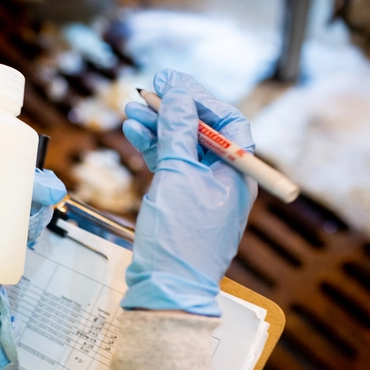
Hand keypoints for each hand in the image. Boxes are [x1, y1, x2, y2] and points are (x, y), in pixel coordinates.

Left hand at [0, 162, 65, 322]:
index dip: (21, 165)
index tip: (34, 170)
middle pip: (15, 195)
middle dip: (39, 194)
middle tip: (41, 198)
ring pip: (18, 224)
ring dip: (35, 220)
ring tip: (32, 221)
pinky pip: (7, 255)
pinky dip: (22, 249)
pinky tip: (26, 245)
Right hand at [120, 69, 256, 315]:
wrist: (167, 287)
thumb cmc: (181, 237)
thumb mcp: (178, 175)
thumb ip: (178, 131)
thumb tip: (179, 93)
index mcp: (238, 173)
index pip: (227, 121)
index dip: (200, 97)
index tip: (171, 82)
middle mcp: (224, 179)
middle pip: (201, 131)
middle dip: (173, 110)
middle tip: (147, 91)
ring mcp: (201, 191)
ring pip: (180, 147)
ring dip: (157, 127)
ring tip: (131, 111)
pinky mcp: (181, 202)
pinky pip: (169, 166)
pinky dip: (152, 149)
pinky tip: (133, 133)